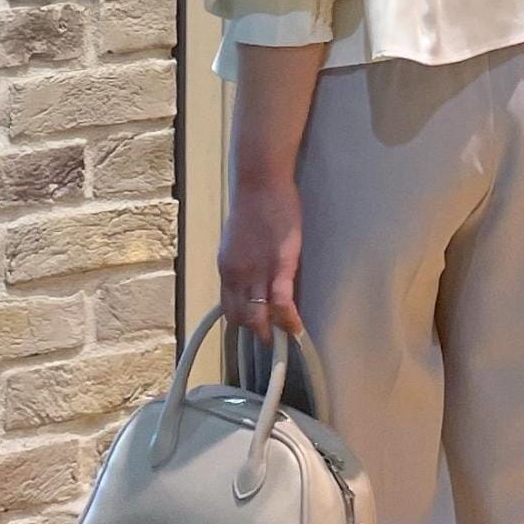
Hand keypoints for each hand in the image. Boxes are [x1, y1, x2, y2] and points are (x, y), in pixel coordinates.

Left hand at [218, 174, 304, 344]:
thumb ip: (241, 262)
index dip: (241, 323)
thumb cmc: (253, 205)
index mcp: (226, 268)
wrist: (261, 183)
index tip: (254, 329)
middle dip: (257, 332)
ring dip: (273, 331)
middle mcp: (237, 275)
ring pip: (259, 315)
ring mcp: (257, 272)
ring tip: (286, 338)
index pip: (229, 307)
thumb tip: (249, 278)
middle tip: (271, 340)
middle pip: (242, 317)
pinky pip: (282, 302)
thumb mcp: (237, 240)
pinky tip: (297, 327)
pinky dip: (289, 319)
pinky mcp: (280, 265)